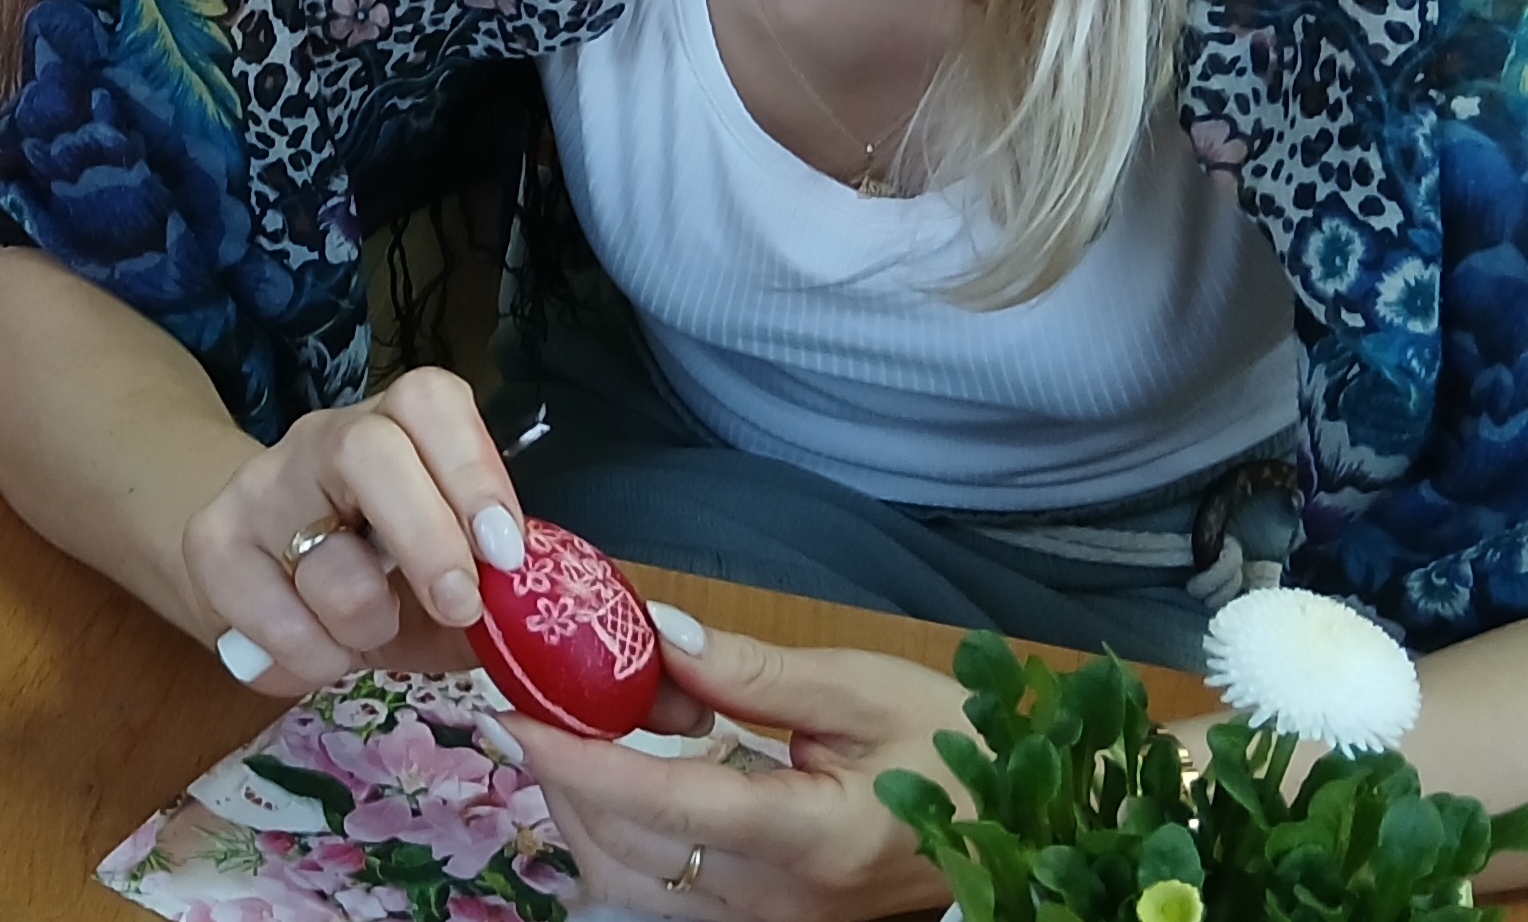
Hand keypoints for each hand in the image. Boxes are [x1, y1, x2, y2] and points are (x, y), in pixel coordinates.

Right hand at [183, 366, 526, 693]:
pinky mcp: (210, 543)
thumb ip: (497, 585)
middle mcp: (322, 439)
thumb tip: (535, 613)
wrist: (272, 585)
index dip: (473, 469)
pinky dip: (311, 659)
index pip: (429, 400)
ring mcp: (259, 486)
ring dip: (366, 625)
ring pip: (324, 557)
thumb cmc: (386, 576)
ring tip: (372, 637)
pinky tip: (321, 656)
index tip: (505, 550)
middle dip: (427, 539)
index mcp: (398, 427)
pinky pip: (272, 617)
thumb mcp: (453, 576)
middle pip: (369, 450)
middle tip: (460, 608)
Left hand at [502, 621, 964, 920]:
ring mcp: (769, 921)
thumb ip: (752, 670)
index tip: (513, 716)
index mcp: (813, 837)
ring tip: (575, 733)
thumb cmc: (957, 745)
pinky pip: (660, 894)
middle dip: (564, 779)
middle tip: (538, 701)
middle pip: (628, 853)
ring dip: (584, 812)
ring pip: (631, 884)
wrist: (1014, 822)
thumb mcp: (865, 688)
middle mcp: (780, 899)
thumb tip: (653, 634)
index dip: (578, 764)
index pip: (666, 806)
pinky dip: (620, 839)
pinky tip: (621, 782)